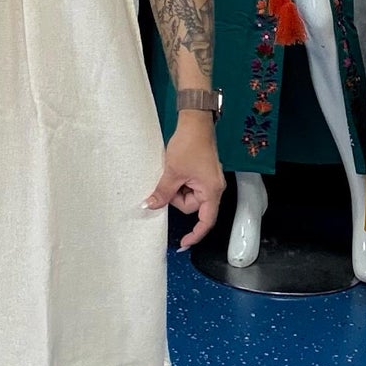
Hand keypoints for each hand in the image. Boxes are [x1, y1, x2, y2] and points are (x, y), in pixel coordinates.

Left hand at [145, 116, 224, 247]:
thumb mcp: (172, 172)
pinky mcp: (204, 174)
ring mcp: (209, 181)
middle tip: (169, 181)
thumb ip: (163, 192)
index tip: (183, 243)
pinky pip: (190, 186)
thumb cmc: (189, 145)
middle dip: (177, 198)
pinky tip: (175, 171)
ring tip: (173, 171)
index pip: (206, 221)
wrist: (195, 123)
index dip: (195, 234)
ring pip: (189, 196)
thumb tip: (150, 206)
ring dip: (178, 188)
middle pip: (192, 206)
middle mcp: (214, 188)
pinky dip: (181, 182)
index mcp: (211, 191)